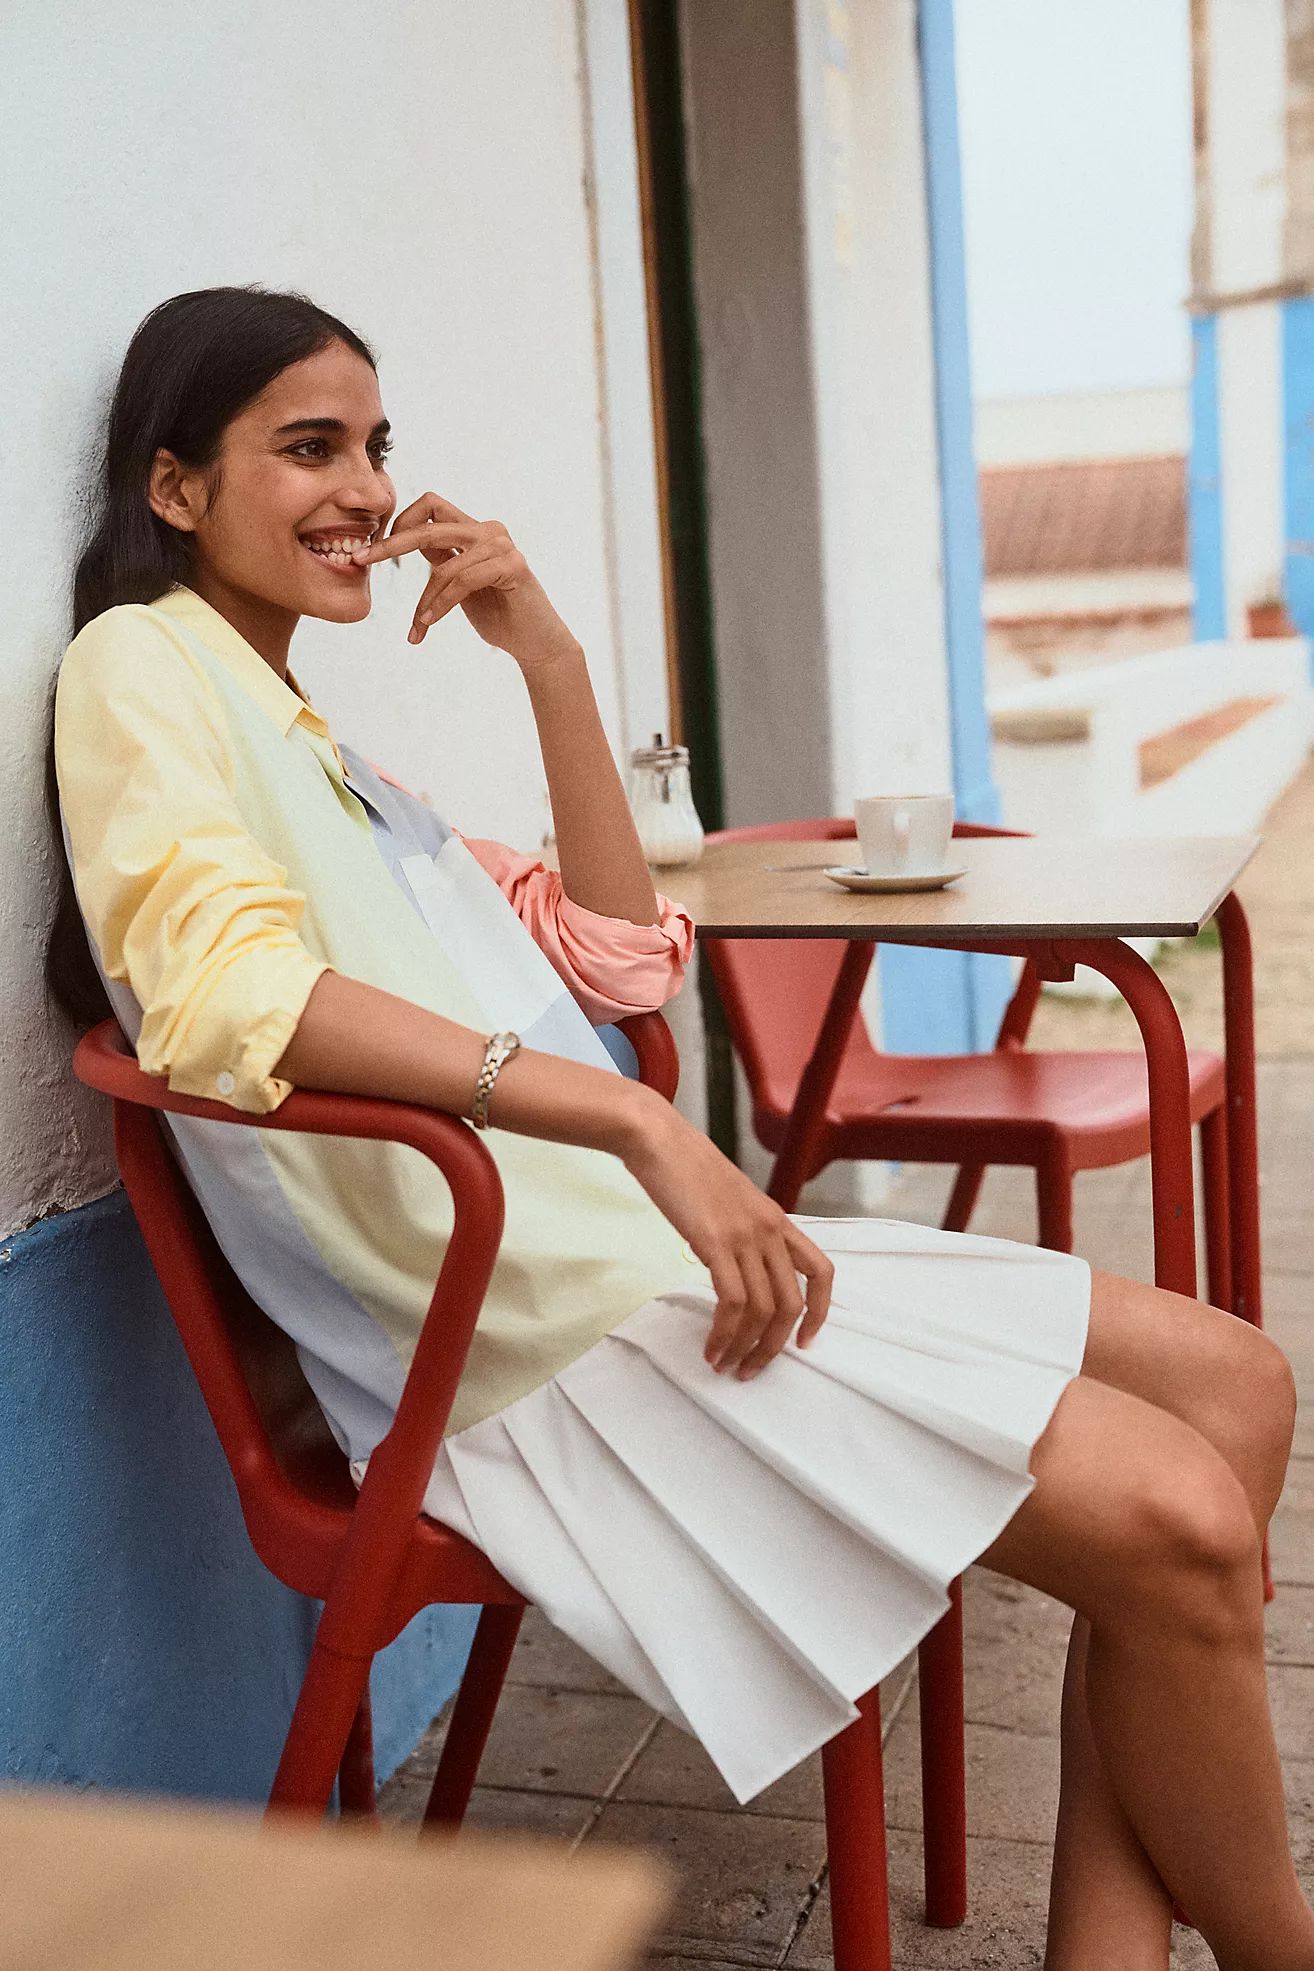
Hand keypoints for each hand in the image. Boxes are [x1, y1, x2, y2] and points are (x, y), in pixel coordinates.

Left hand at [352, 491, 580, 667]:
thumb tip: (406, 541)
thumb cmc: (498, 614)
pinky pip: (463, 581)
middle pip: (429, 526)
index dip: (401, 521)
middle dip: (391, 544)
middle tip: (361, 560)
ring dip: (425, 599)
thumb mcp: (460, 583)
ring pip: (444, 566)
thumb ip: (441, 559)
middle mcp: (489, 530)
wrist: (536, 642)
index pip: (429, 505)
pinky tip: (429, 623)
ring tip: (418, 625)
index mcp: (474, 530)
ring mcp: (503, 546)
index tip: (377, 549)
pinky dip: (441, 604)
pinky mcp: (513, 566)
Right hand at [622, 1099, 833, 1378]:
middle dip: (774, 1346)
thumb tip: (734, 1269)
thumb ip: (741, 1232)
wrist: (658, 1140)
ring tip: (725, 1365)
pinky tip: (710, 1347)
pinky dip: (723, 1333)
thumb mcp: (729, 1200)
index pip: (821, 1271)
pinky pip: (731, 1302)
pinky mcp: (715, 1242)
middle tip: (751, 1369)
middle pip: (792, 1304)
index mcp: (777, 1219)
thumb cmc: (684, 1167)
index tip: (803, 1342)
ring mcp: (744, 1235)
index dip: (820, 1313)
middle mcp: (769, 1229)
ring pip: (763, 1310)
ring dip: (746, 1347)